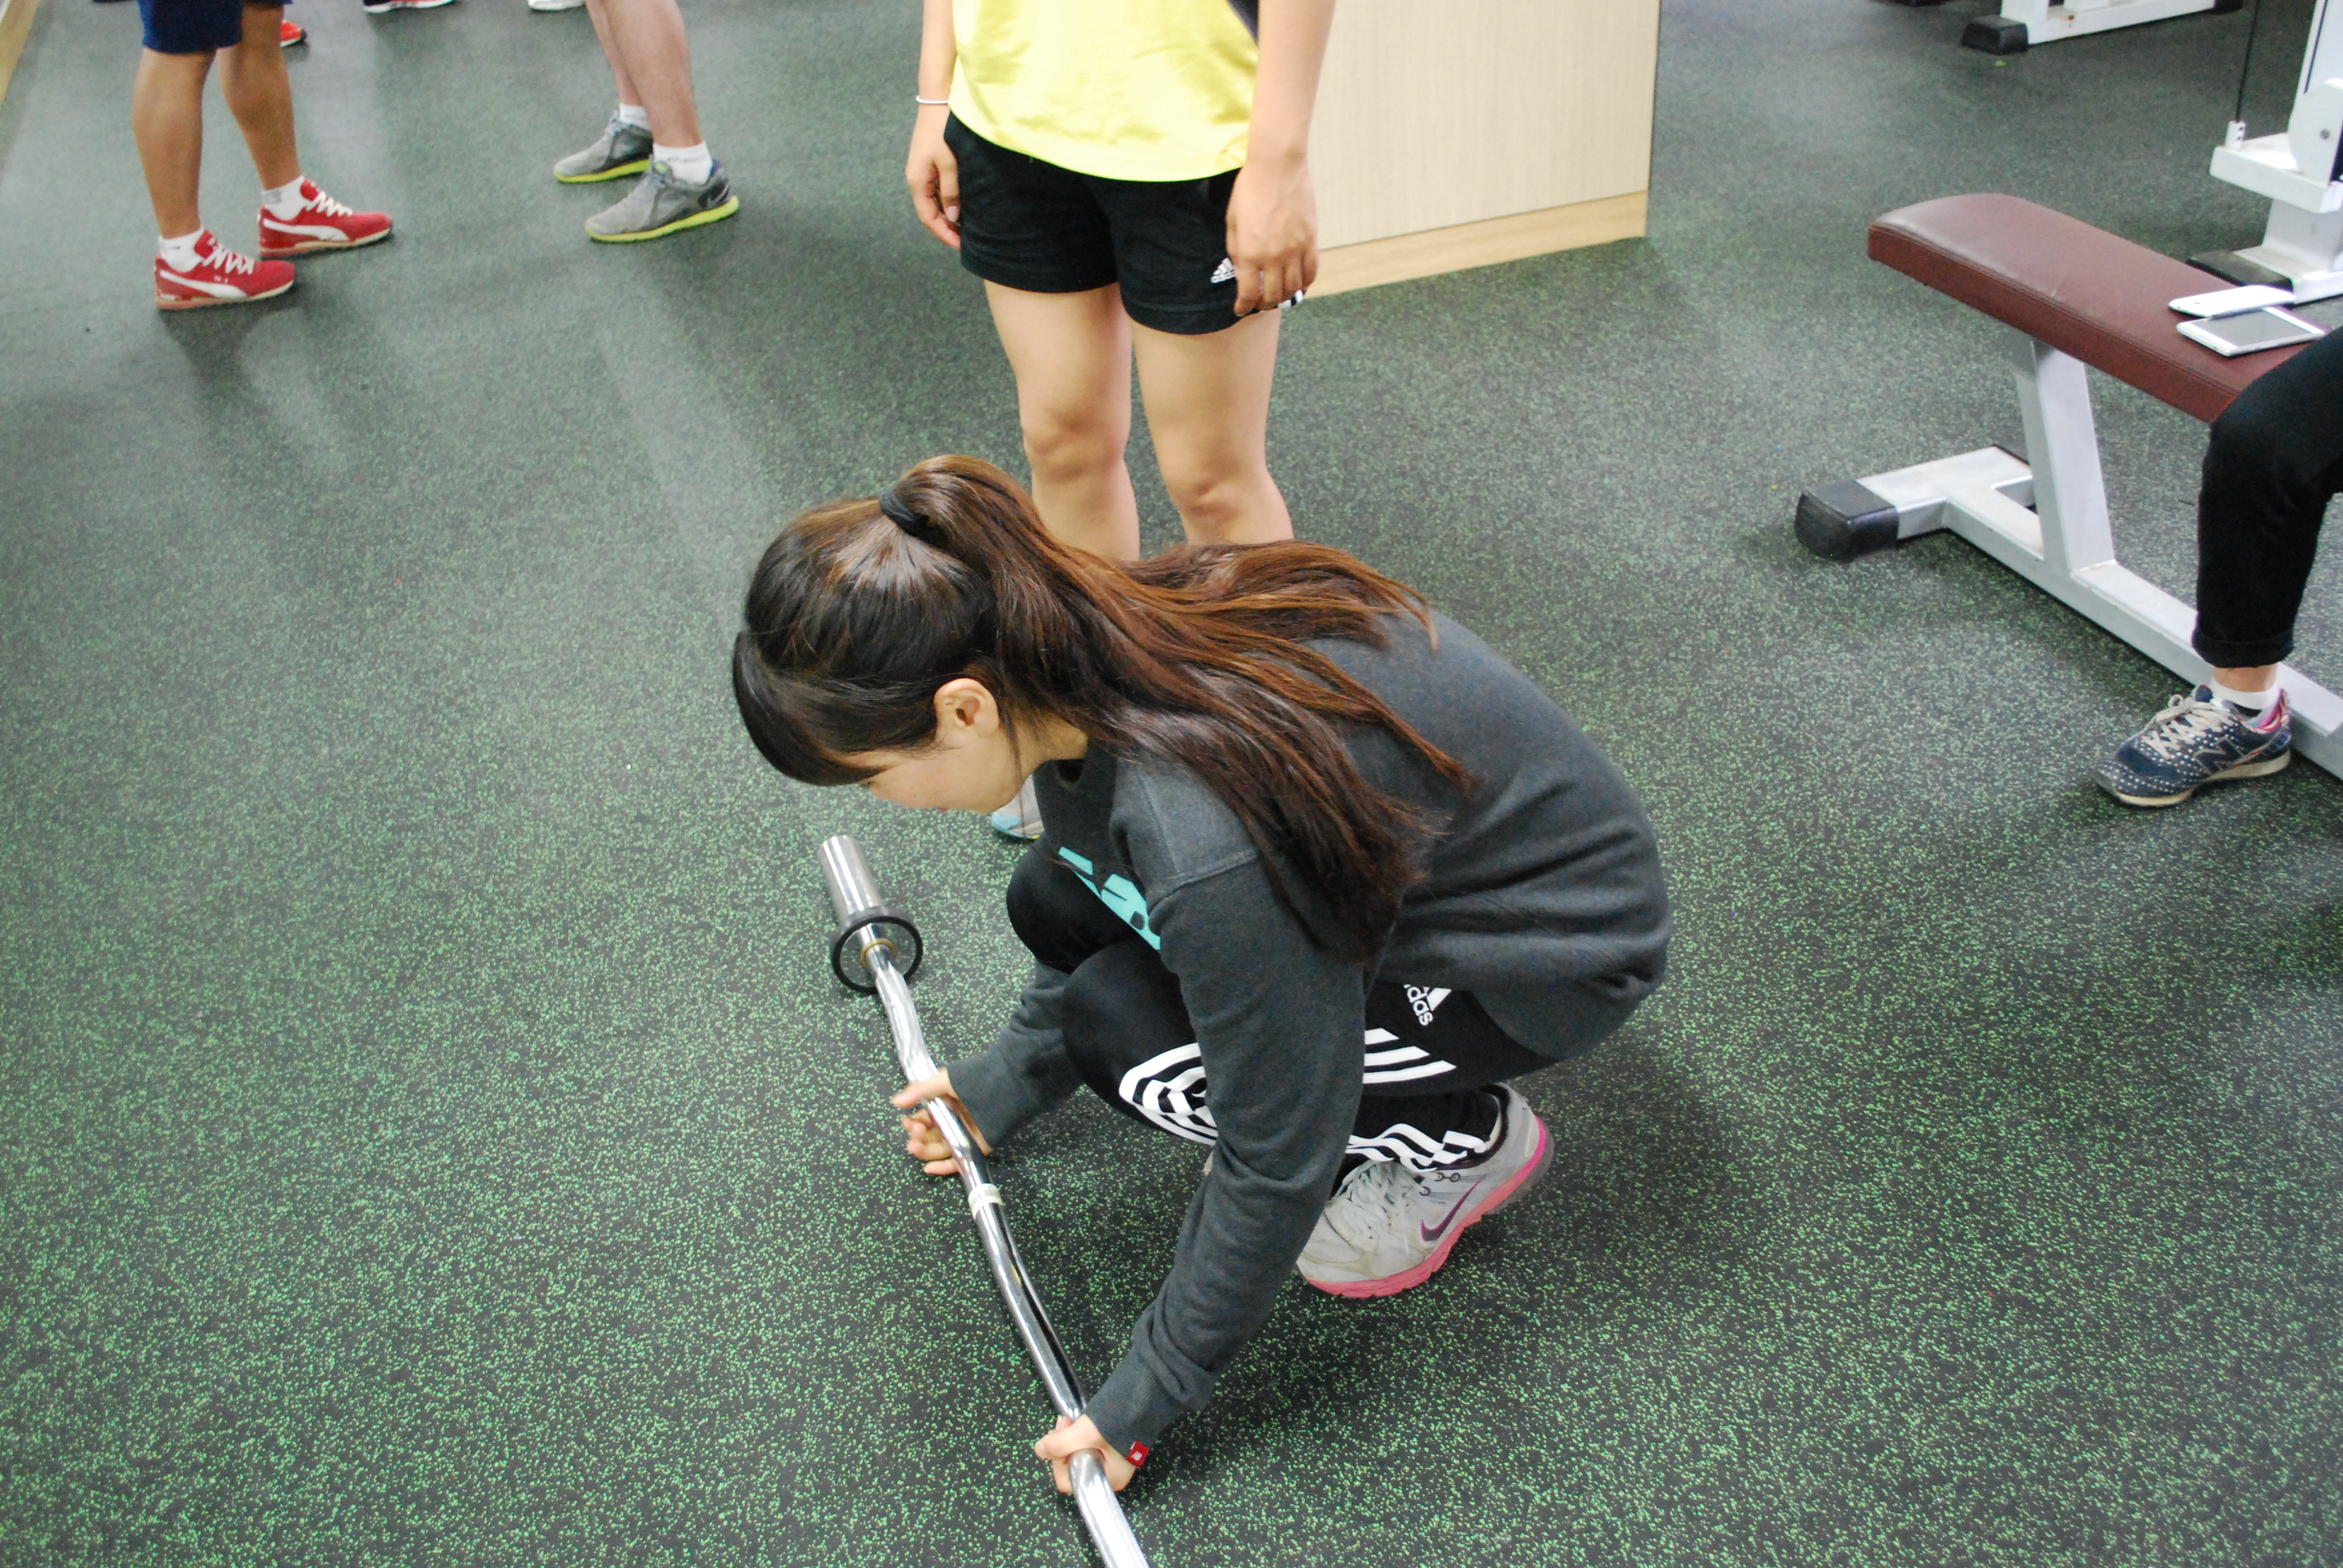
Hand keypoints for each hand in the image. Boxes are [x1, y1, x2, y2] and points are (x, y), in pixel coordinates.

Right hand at [890, 1070, 991, 1174]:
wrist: (1007, 1084)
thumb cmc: (973, 1078)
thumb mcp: (943, 1080)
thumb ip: (919, 1091)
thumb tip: (895, 1102)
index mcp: (945, 1104)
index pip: (923, 1119)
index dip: (913, 1123)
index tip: (908, 1123)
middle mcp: (954, 1121)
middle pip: (929, 1136)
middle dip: (917, 1137)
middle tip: (914, 1134)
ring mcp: (965, 1135)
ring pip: (940, 1149)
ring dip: (924, 1151)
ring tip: (914, 1147)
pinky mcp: (977, 1147)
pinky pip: (958, 1160)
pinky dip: (943, 1167)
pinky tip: (929, 1167)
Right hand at [905, 106, 961, 248]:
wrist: (937, 101)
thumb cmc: (942, 130)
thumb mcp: (949, 163)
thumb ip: (951, 190)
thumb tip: (953, 215)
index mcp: (917, 181)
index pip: (928, 217)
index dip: (943, 233)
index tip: (960, 245)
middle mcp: (916, 179)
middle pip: (929, 212)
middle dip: (946, 228)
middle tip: (965, 240)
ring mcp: (921, 171)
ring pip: (933, 202)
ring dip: (947, 216)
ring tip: (965, 227)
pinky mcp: (928, 164)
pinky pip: (936, 190)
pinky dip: (946, 202)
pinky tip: (960, 206)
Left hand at [1035, 1414, 1137, 1494]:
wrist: (1142, 1400)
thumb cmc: (1118, 1423)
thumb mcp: (1085, 1434)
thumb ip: (1060, 1444)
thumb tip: (1039, 1450)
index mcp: (1107, 1480)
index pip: (1070, 1482)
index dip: (1058, 1463)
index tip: (1057, 1441)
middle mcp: (1108, 1475)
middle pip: (1071, 1467)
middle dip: (1062, 1446)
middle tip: (1063, 1424)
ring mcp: (1109, 1461)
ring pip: (1076, 1455)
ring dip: (1068, 1438)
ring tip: (1069, 1420)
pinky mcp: (1109, 1447)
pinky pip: (1085, 1446)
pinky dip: (1077, 1435)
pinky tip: (1077, 1422)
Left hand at [1225, 153, 1315, 315]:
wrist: (1276, 167)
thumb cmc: (1249, 190)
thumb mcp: (1233, 222)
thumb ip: (1236, 251)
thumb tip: (1242, 273)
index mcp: (1250, 253)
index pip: (1249, 293)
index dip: (1244, 306)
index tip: (1242, 309)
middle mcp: (1273, 257)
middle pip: (1273, 295)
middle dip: (1265, 303)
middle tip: (1261, 302)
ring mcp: (1294, 250)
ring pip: (1294, 288)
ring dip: (1286, 295)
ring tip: (1280, 293)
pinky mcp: (1310, 240)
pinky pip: (1311, 271)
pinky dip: (1306, 283)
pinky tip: (1299, 283)